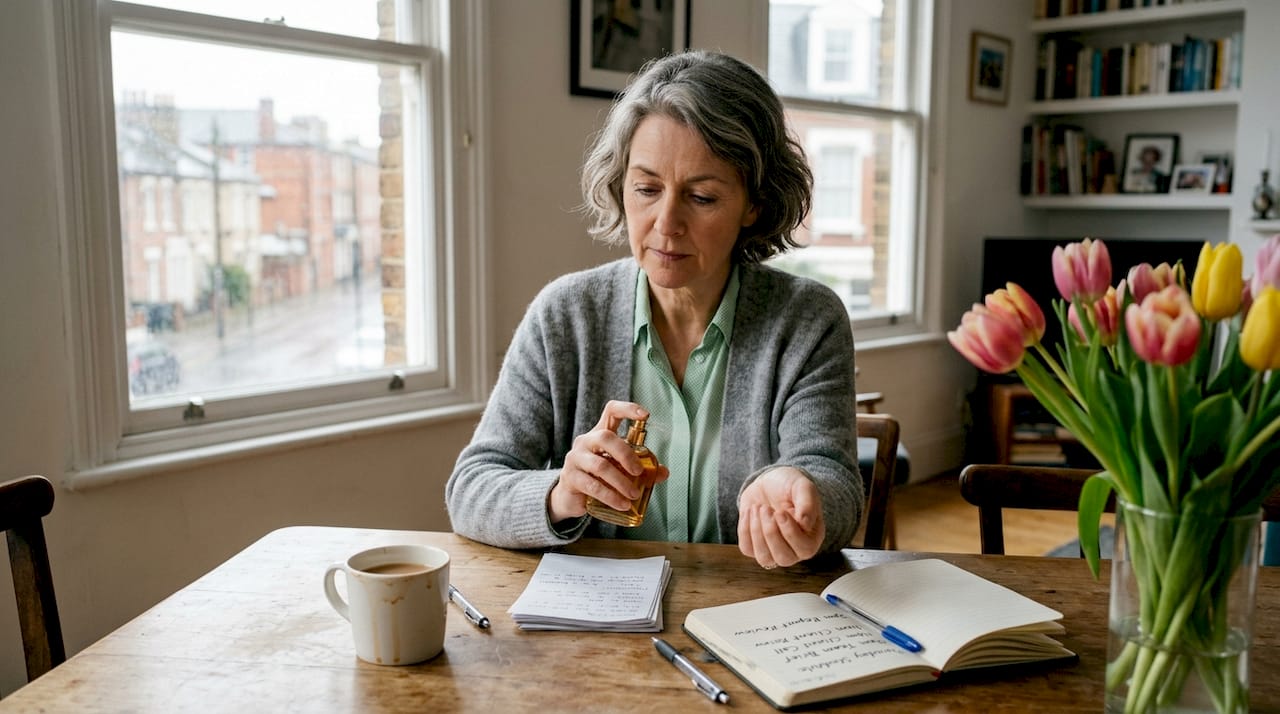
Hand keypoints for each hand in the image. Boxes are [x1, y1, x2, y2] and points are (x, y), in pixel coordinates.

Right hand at [548, 401, 669, 522]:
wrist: (569, 497)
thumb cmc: (597, 477)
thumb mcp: (619, 469)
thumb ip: (641, 469)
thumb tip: (664, 472)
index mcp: (599, 433)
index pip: (611, 411)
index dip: (628, 409)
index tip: (645, 415)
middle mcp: (585, 442)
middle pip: (605, 437)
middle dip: (626, 454)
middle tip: (639, 472)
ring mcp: (575, 459)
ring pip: (600, 466)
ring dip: (621, 482)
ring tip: (634, 495)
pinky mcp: (570, 478)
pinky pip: (592, 486)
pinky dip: (610, 496)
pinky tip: (622, 504)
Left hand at [737, 467, 824, 568]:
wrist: (769, 482)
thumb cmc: (789, 485)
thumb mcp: (802, 486)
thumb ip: (807, 502)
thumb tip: (805, 523)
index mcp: (812, 536)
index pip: (805, 548)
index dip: (790, 533)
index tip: (780, 512)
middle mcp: (795, 549)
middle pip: (784, 558)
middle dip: (771, 532)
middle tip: (766, 508)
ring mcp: (774, 551)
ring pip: (764, 558)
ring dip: (756, 532)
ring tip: (757, 508)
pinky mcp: (755, 547)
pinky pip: (747, 549)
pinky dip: (745, 529)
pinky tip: (750, 511)